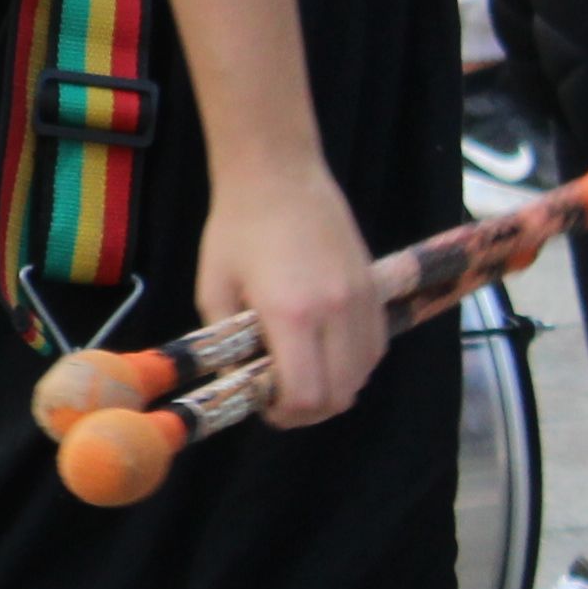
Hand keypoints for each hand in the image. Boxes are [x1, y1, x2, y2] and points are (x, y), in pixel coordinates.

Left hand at [195, 159, 385, 426]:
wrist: (278, 174)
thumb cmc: (236, 228)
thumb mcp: (212, 289)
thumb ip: (224, 346)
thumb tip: (236, 386)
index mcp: (292, 314)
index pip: (307, 395)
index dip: (285, 414)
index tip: (264, 404)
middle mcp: (336, 311)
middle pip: (340, 395)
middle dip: (308, 410)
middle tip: (280, 397)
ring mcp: (362, 299)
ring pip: (363, 374)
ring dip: (333, 386)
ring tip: (302, 372)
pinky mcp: (374, 288)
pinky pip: (375, 346)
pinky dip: (353, 362)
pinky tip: (325, 350)